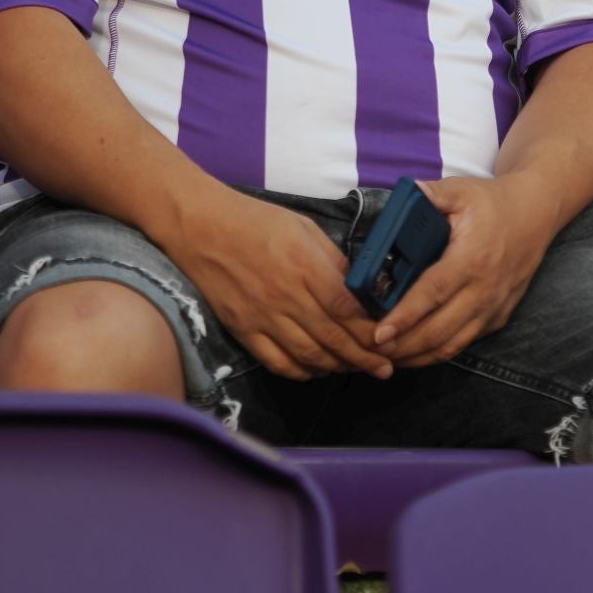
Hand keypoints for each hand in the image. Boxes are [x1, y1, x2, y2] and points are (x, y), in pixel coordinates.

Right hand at [163, 188, 393, 382]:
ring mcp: (263, 317)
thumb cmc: (257, 221)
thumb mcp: (305, 229)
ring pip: (308, 355)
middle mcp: (287, 297)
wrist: (203, 227)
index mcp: (306, 267)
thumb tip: (361, 288)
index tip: (389, 340)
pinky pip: (276, 361)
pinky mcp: (243, 330)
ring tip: (357, 370)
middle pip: (333, 337)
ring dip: (336, 367)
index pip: (346, 308)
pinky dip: (300, 372)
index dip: (370, 329)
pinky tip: (317, 370)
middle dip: (363, 357)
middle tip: (385, 369)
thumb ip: (333, 261)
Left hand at [375, 175, 560, 367]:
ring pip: (452, 345)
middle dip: (403, 345)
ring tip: (387, 357)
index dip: (405, 316)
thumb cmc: (496, 203)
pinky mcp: (498, 317)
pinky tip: (415, 351)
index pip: (433, 293)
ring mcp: (493, 307)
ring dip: (418, 356)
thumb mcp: (463, 190)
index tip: (379, 332)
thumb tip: (405, 191)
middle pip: (439, 330)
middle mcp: (484, 290)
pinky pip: (465, 342)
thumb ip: (432, 194)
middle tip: (371, 348)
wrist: (537, 214)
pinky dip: (438, 352)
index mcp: (472, 259)